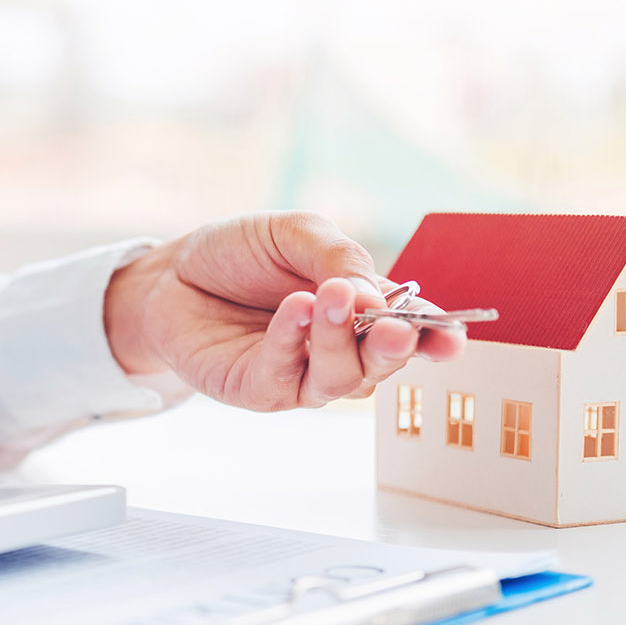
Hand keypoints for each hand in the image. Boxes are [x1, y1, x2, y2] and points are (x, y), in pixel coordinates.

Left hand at [103, 211, 464, 409]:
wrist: (172, 272)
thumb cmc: (238, 254)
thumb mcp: (295, 235)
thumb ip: (339, 258)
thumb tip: (376, 296)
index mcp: (363, 310)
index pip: (413, 329)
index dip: (438, 336)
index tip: (453, 338)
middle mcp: (338, 349)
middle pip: (382, 364)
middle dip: (394, 345)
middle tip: (394, 323)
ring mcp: (299, 375)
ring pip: (340, 379)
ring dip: (340, 340)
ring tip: (329, 298)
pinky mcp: (258, 389)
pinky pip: (284, 377)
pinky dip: (291, 342)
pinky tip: (294, 309)